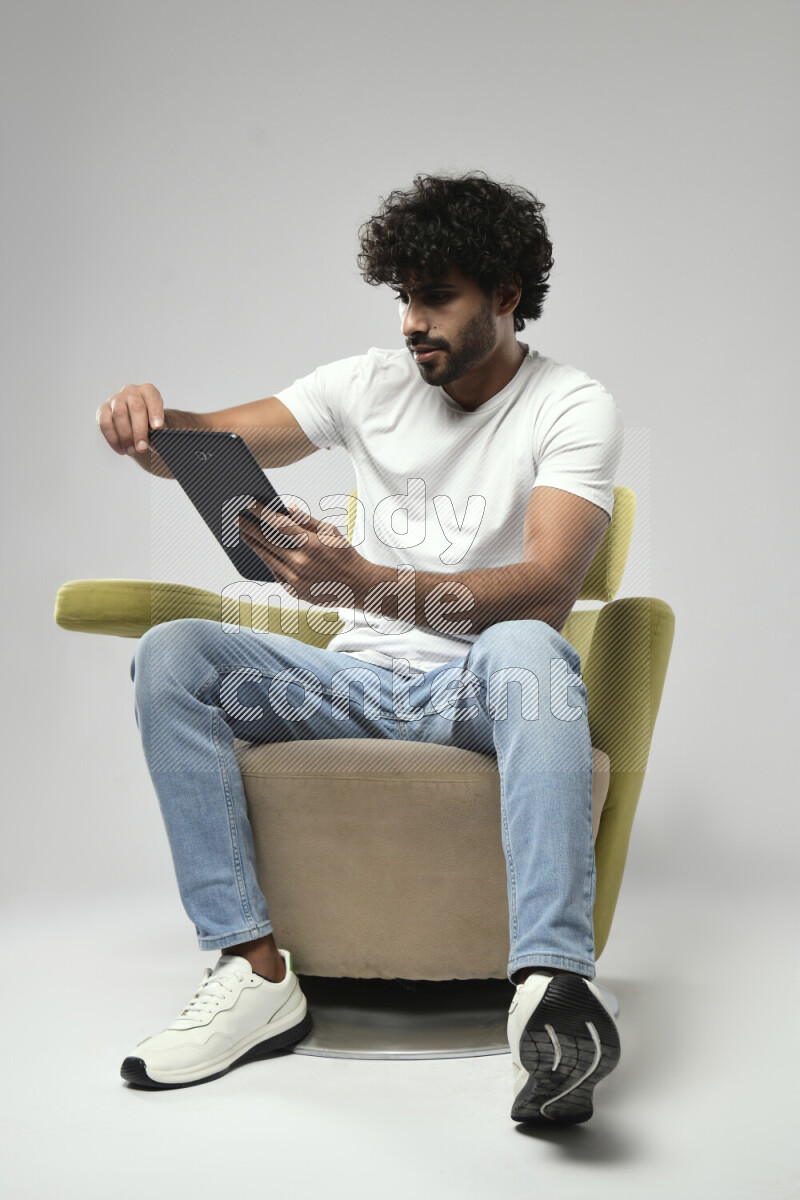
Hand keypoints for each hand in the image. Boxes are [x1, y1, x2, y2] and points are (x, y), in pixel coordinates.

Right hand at [96, 383, 164, 455]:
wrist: (134, 421)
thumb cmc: (149, 422)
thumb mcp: (157, 425)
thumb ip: (158, 433)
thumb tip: (158, 447)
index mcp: (148, 391)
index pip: (153, 398)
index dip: (155, 413)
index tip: (157, 428)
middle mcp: (131, 391)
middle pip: (136, 408)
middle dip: (139, 430)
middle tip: (142, 448)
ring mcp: (115, 399)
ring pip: (119, 414)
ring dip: (125, 436)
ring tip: (132, 452)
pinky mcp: (103, 409)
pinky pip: (105, 423)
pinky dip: (113, 439)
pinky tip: (121, 450)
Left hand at [238, 501, 374, 606]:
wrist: (358, 587)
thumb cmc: (345, 556)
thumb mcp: (331, 533)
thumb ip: (307, 521)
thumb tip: (287, 510)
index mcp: (311, 544)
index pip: (279, 524)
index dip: (261, 513)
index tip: (248, 503)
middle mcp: (300, 563)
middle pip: (266, 541)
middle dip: (249, 527)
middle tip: (237, 517)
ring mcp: (295, 579)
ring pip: (267, 558)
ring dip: (253, 544)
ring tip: (244, 534)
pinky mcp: (294, 591)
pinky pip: (275, 572)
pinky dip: (268, 560)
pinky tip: (260, 551)